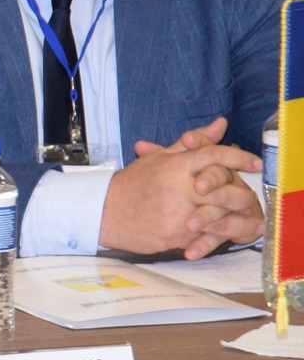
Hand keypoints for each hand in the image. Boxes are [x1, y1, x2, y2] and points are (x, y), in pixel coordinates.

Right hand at [108, 118, 263, 257]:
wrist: (104, 212)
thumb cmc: (133, 185)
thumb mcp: (161, 158)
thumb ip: (194, 142)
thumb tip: (220, 124)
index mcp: (175, 165)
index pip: (214, 155)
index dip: (240, 159)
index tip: (256, 164)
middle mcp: (178, 187)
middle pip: (225, 189)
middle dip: (243, 195)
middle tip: (250, 198)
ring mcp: (178, 212)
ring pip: (220, 216)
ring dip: (238, 219)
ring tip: (247, 220)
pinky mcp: (177, 235)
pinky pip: (206, 235)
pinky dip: (219, 235)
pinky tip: (227, 233)